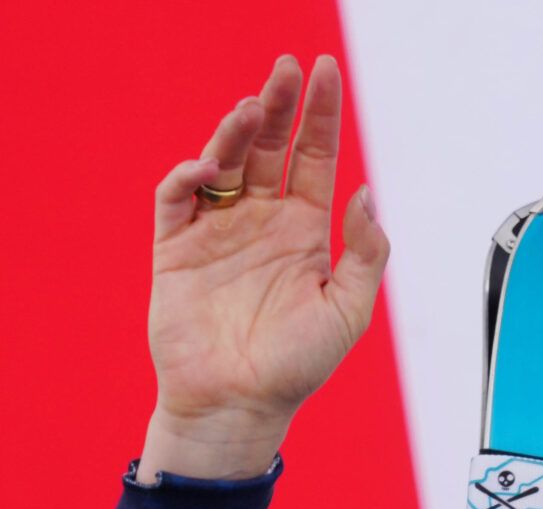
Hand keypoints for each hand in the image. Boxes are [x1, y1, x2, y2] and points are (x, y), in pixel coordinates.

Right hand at [138, 53, 389, 482]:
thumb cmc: (296, 367)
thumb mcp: (347, 310)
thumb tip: (366, 191)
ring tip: (252, 109)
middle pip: (269, 147)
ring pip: (224, 162)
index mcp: (304, 232)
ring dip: (235, 131)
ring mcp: (217, 232)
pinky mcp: (177, 249)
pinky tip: (207, 166)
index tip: (323, 72)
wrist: (238, 406)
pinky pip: (177, 200)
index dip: (319, 114)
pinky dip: (188, 176)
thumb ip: (364, 252)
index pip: (314, 158)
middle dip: (279, 105)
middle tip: (286, 68)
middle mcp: (261, 222)